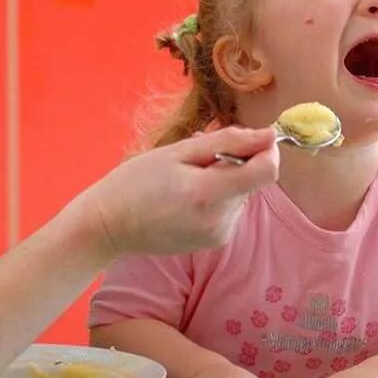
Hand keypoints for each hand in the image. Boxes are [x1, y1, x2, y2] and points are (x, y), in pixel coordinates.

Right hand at [83, 126, 278, 257]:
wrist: (109, 226)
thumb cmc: (135, 182)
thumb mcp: (178, 152)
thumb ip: (227, 142)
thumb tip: (268, 135)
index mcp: (209, 194)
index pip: (267, 171)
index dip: (267, 149)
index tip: (253, 138)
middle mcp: (220, 220)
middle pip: (253, 181)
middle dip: (236, 162)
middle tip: (197, 157)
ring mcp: (219, 235)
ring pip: (242, 194)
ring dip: (225, 180)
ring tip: (186, 178)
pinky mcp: (215, 242)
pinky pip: (230, 210)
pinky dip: (217, 197)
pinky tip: (187, 196)